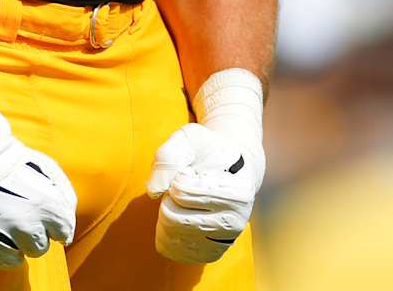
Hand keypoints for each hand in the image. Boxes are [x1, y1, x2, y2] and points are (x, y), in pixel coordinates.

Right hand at [0, 30, 76, 273]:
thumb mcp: (40, 164)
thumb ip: (62, 193)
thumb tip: (68, 223)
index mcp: (45, 204)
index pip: (64, 231)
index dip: (55, 223)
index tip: (43, 216)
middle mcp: (24, 226)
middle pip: (40, 247)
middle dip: (32, 233)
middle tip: (15, 213)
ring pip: (17, 258)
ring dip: (11, 243)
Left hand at [147, 69, 264, 263]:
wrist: (229, 170)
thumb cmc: (207, 151)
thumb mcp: (190, 139)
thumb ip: (169, 156)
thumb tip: (154, 191)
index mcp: (238, 193)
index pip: (182, 192)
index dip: (177, 176)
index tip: (191, 170)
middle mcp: (235, 222)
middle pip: (173, 217)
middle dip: (167, 197)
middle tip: (181, 186)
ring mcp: (224, 242)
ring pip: (170, 235)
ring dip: (166, 212)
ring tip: (182, 200)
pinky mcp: (210, 254)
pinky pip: (172, 250)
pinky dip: (164, 231)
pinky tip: (178, 216)